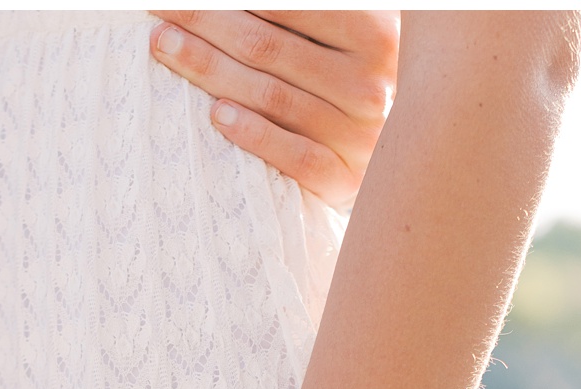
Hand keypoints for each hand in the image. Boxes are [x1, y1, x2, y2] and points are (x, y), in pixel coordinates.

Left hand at [150, 10, 398, 209]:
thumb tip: (248, 2)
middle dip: (206, 22)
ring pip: (270, 96)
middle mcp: (369, 81)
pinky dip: (254, 134)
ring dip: (209, 68)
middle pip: (267, 47)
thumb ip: (318, 16)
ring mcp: (358, 133)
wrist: (422, 157)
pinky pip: (293, 155)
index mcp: (375, 33)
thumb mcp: (360, 34)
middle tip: (158, 8)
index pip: (290, 6)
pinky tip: (215, 115)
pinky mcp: (344, 178)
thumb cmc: (369, 82)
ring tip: (164, 45)